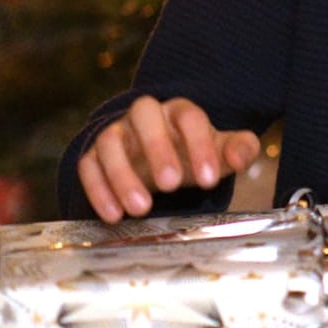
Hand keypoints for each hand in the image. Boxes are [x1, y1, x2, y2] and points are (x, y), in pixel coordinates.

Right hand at [76, 96, 260, 222]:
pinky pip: (87, 166)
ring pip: (110, 142)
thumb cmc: (195, 154)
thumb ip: (240, 150)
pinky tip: (113, 216)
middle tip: (171, 185)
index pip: (190, 117)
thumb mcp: (221, 153)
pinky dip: (97, 190)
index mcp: (180, 111)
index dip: (200, 145)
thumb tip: (239, 157)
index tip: (209, 180)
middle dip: (157, 148)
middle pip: (144, 114)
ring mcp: (116, 133)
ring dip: (122, 175)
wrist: (161, 163)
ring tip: (140, 208)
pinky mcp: (94, 156)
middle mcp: (145, 115)